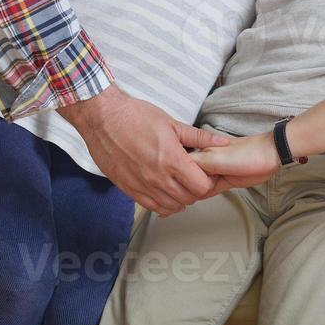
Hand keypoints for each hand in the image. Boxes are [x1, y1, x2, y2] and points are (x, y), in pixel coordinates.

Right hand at [58, 85, 229, 216]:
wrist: (103, 119)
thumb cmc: (135, 117)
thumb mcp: (171, 123)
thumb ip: (198, 137)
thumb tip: (221, 142)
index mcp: (172, 160)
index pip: (202, 186)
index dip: (208, 181)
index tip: (206, 173)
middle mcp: (158, 178)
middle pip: (189, 199)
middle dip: (196, 190)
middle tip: (194, 177)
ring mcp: (142, 186)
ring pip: (171, 207)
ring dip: (179, 198)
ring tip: (179, 183)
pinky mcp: (129, 189)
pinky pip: (152, 207)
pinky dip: (162, 203)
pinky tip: (163, 190)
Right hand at [189, 133, 279, 195]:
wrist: (269, 156)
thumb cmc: (246, 152)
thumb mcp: (216, 157)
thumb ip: (196, 162)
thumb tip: (178, 169)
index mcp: (199, 152)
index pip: (181, 171)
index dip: (184, 180)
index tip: (189, 183)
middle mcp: (203, 162)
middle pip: (187, 182)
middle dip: (191, 189)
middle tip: (202, 186)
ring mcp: (212, 172)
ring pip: (196, 188)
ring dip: (197, 192)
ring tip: (209, 187)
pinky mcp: (221, 181)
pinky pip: (207, 191)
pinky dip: (203, 195)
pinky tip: (202, 196)